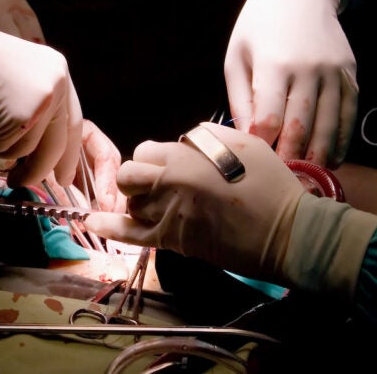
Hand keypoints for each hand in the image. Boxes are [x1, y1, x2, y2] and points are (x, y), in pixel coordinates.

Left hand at [85, 122, 376, 295]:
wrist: (286, 232)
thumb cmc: (269, 184)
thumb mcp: (243, 142)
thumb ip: (206, 135)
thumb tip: (185, 140)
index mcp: (184, 157)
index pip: (145, 150)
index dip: (155, 157)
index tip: (172, 164)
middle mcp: (168, 185)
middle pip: (129, 174)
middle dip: (139, 176)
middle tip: (162, 182)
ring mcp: (167, 214)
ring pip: (131, 203)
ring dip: (139, 200)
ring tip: (160, 202)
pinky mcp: (173, 241)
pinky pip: (130, 234)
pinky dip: (108, 226)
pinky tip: (90, 220)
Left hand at [224, 0, 356, 167]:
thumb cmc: (259, 25)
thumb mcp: (237, 55)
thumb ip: (241, 98)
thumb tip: (248, 139)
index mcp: (274, 64)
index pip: (269, 118)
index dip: (263, 147)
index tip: (256, 168)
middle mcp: (308, 69)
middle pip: (301, 127)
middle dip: (290, 160)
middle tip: (281, 186)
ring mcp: (334, 71)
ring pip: (329, 126)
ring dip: (318, 158)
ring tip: (306, 180)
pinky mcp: (351, 73)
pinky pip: (349, 115)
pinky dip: (342, 141)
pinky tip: (332, 160)